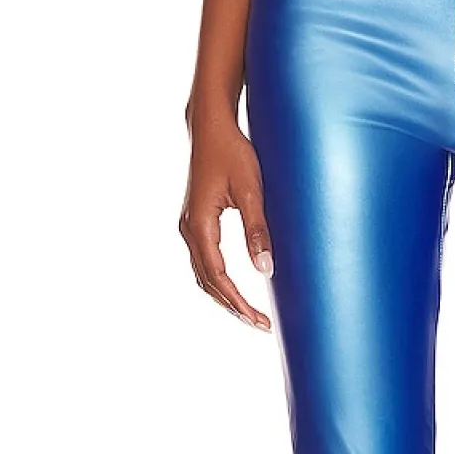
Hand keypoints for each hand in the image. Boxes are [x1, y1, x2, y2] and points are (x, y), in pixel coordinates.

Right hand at [179, 117, 272, 328]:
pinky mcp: (195, 221)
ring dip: (224, 296)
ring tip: (250, 313)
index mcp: (200, 225)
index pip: (219, 277)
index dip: (239, 302)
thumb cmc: (232, 153)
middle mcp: (189, 229)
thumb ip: (258, 229)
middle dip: (233, 306)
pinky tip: (235, 288)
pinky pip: (203, 261)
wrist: (210, 128)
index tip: (260, 320)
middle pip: (207, 282)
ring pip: (203, 274)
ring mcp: (189, 226)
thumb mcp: (252, 190)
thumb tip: (266, 269)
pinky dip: (218, 280)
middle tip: (261, 325)